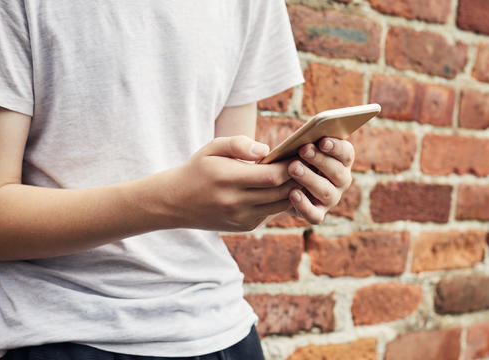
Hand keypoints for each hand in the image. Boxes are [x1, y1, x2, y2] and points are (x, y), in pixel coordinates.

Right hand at [162, 136, 296, 231]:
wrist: (176, 202)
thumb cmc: (199, 169)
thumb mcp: (212, 148)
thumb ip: (239, 144)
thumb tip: (267, 150)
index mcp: (228, 179)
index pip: (272, 175)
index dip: (291, 166)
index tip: (301, 153)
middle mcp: (236, 202)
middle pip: (282, 192)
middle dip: (299, 177)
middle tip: (312, 163)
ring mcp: (241, 218)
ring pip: (281, 205)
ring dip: (295, 190)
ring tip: (304, 174)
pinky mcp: (245, 226)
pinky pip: (272, 212)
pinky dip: (281, 199)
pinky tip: (288, 186)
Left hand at [287, 137, 353, 223]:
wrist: (283, 186)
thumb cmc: (296, 159)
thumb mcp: (302, 148)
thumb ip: (307, 141)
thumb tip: (303, 138)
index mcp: (342, 161)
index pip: (347, 153)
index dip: (336, 147)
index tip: (322, 141)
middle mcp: (341, 181)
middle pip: (337, 171)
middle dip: (320, 160)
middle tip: (303, 150)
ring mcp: (331, 199)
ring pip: (326, 191)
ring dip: (310, 179)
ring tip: (293, 168)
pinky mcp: (318, 214)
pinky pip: (314, 214)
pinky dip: (304, 205)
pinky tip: (292, 194)